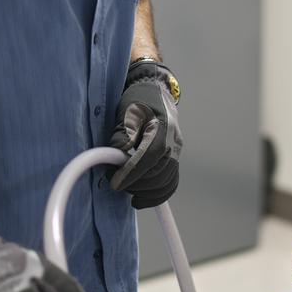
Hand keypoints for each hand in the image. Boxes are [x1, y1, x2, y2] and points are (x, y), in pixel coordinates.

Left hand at [109, 59, 182, 208]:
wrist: (153, 93)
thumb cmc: (136, 101)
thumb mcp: (123, 114)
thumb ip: (120, 137)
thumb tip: (117, 159)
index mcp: (160, 127)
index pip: (149, 157)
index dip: (132, 173)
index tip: (115, 182)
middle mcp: (172, 141)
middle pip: (158, 174)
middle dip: (135, 184)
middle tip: (114, 182)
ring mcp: (176, 151)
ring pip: (165, 182)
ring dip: (144, 191)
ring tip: (126, 189)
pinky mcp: (175, 159)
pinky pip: (170, 182)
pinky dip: (157, 194)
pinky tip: (141, 198)